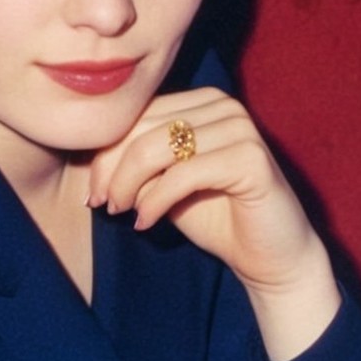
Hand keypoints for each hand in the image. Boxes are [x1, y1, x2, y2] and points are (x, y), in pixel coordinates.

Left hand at [87, 87, 341, 360]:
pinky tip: (146, 222)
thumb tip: (90, 158)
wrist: (271, 257)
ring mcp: (240, 128)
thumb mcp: (165, 185)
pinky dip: (155, 200)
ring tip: (123, 212)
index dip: (106, 152)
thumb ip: (137, 164)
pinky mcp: (251, 158)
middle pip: (143, 127)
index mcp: (202, 102)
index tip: (92, 192)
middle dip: (111, 169)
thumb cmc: (216, 218)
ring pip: (158, 147)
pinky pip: (183, 173)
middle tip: (101, 204)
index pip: (139, 114)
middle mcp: (223, 105)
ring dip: (129, 184)